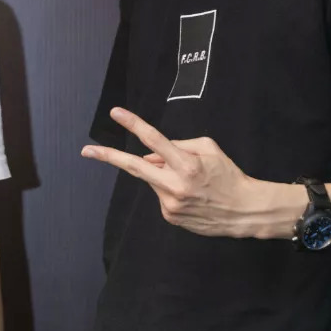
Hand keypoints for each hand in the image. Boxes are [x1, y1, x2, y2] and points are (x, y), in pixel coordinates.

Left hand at [81, 107, 299, 239]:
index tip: (116, 114)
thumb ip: (178, 146)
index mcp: (187, 164)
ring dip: (162, 175)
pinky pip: (161, 195)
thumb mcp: (209, 149)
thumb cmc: (228, 175)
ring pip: (153, 180)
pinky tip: (190, 195)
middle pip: (134, 167)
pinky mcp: (169, 216)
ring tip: (190, 181)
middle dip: (108, 157)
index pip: (154, 140)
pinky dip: (169, 190)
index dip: (134, 125)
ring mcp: (170, 203)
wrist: (244, 211)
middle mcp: (175, 185)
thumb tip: (150, 154)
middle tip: (86, 151)